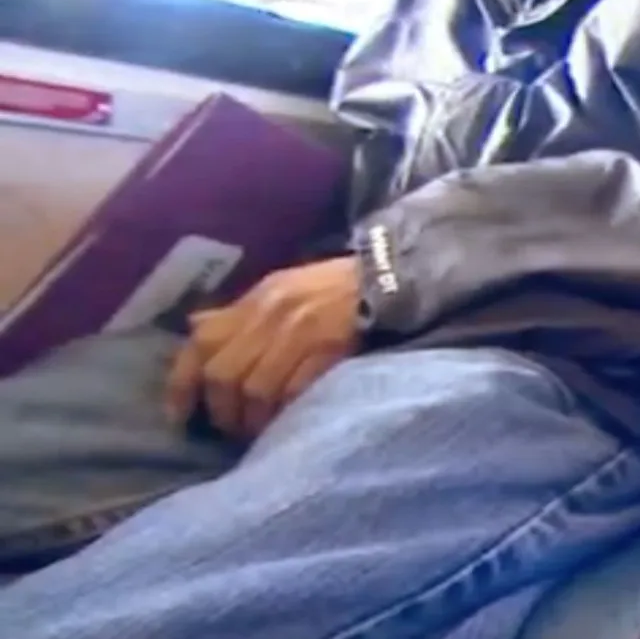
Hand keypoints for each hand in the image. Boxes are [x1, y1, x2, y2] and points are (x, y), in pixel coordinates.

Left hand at [165, 256, 362, 437]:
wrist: (385, 281)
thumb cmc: (329, 288)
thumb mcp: (277, 289)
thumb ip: (238, 314)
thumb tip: (195, 330)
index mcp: (254, 300)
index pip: (201, 342)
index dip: (182, 383)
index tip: (180, 415)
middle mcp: (269, 315)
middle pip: (224, 375)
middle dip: (221, 411)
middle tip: (229, 429)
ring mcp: (299, 333)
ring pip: (255, 389)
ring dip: (251, 420)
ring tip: (257, 432)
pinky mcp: (328, 351)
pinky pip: (293, 392)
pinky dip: (283, 412)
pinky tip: (286, 423)